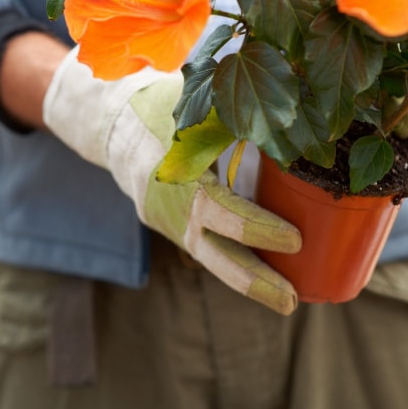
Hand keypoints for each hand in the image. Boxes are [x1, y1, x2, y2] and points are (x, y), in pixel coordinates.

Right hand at [43, 48, 301, 314]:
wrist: (112, 126)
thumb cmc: (159, 107)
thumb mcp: (192, 104)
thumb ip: (235, 115)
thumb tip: (294, 124)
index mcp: (176, 178)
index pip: (220, 211)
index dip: (256, 229)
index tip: (295, 240)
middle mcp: (170, 210)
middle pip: (213, 254)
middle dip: (253, 281)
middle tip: (292, 304)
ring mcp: (169, 223)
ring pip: (212, 257)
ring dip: (249, 279)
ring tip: (288, 300)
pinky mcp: (174, 227)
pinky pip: (208, 245)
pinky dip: (235, 258)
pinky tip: (266, 268)